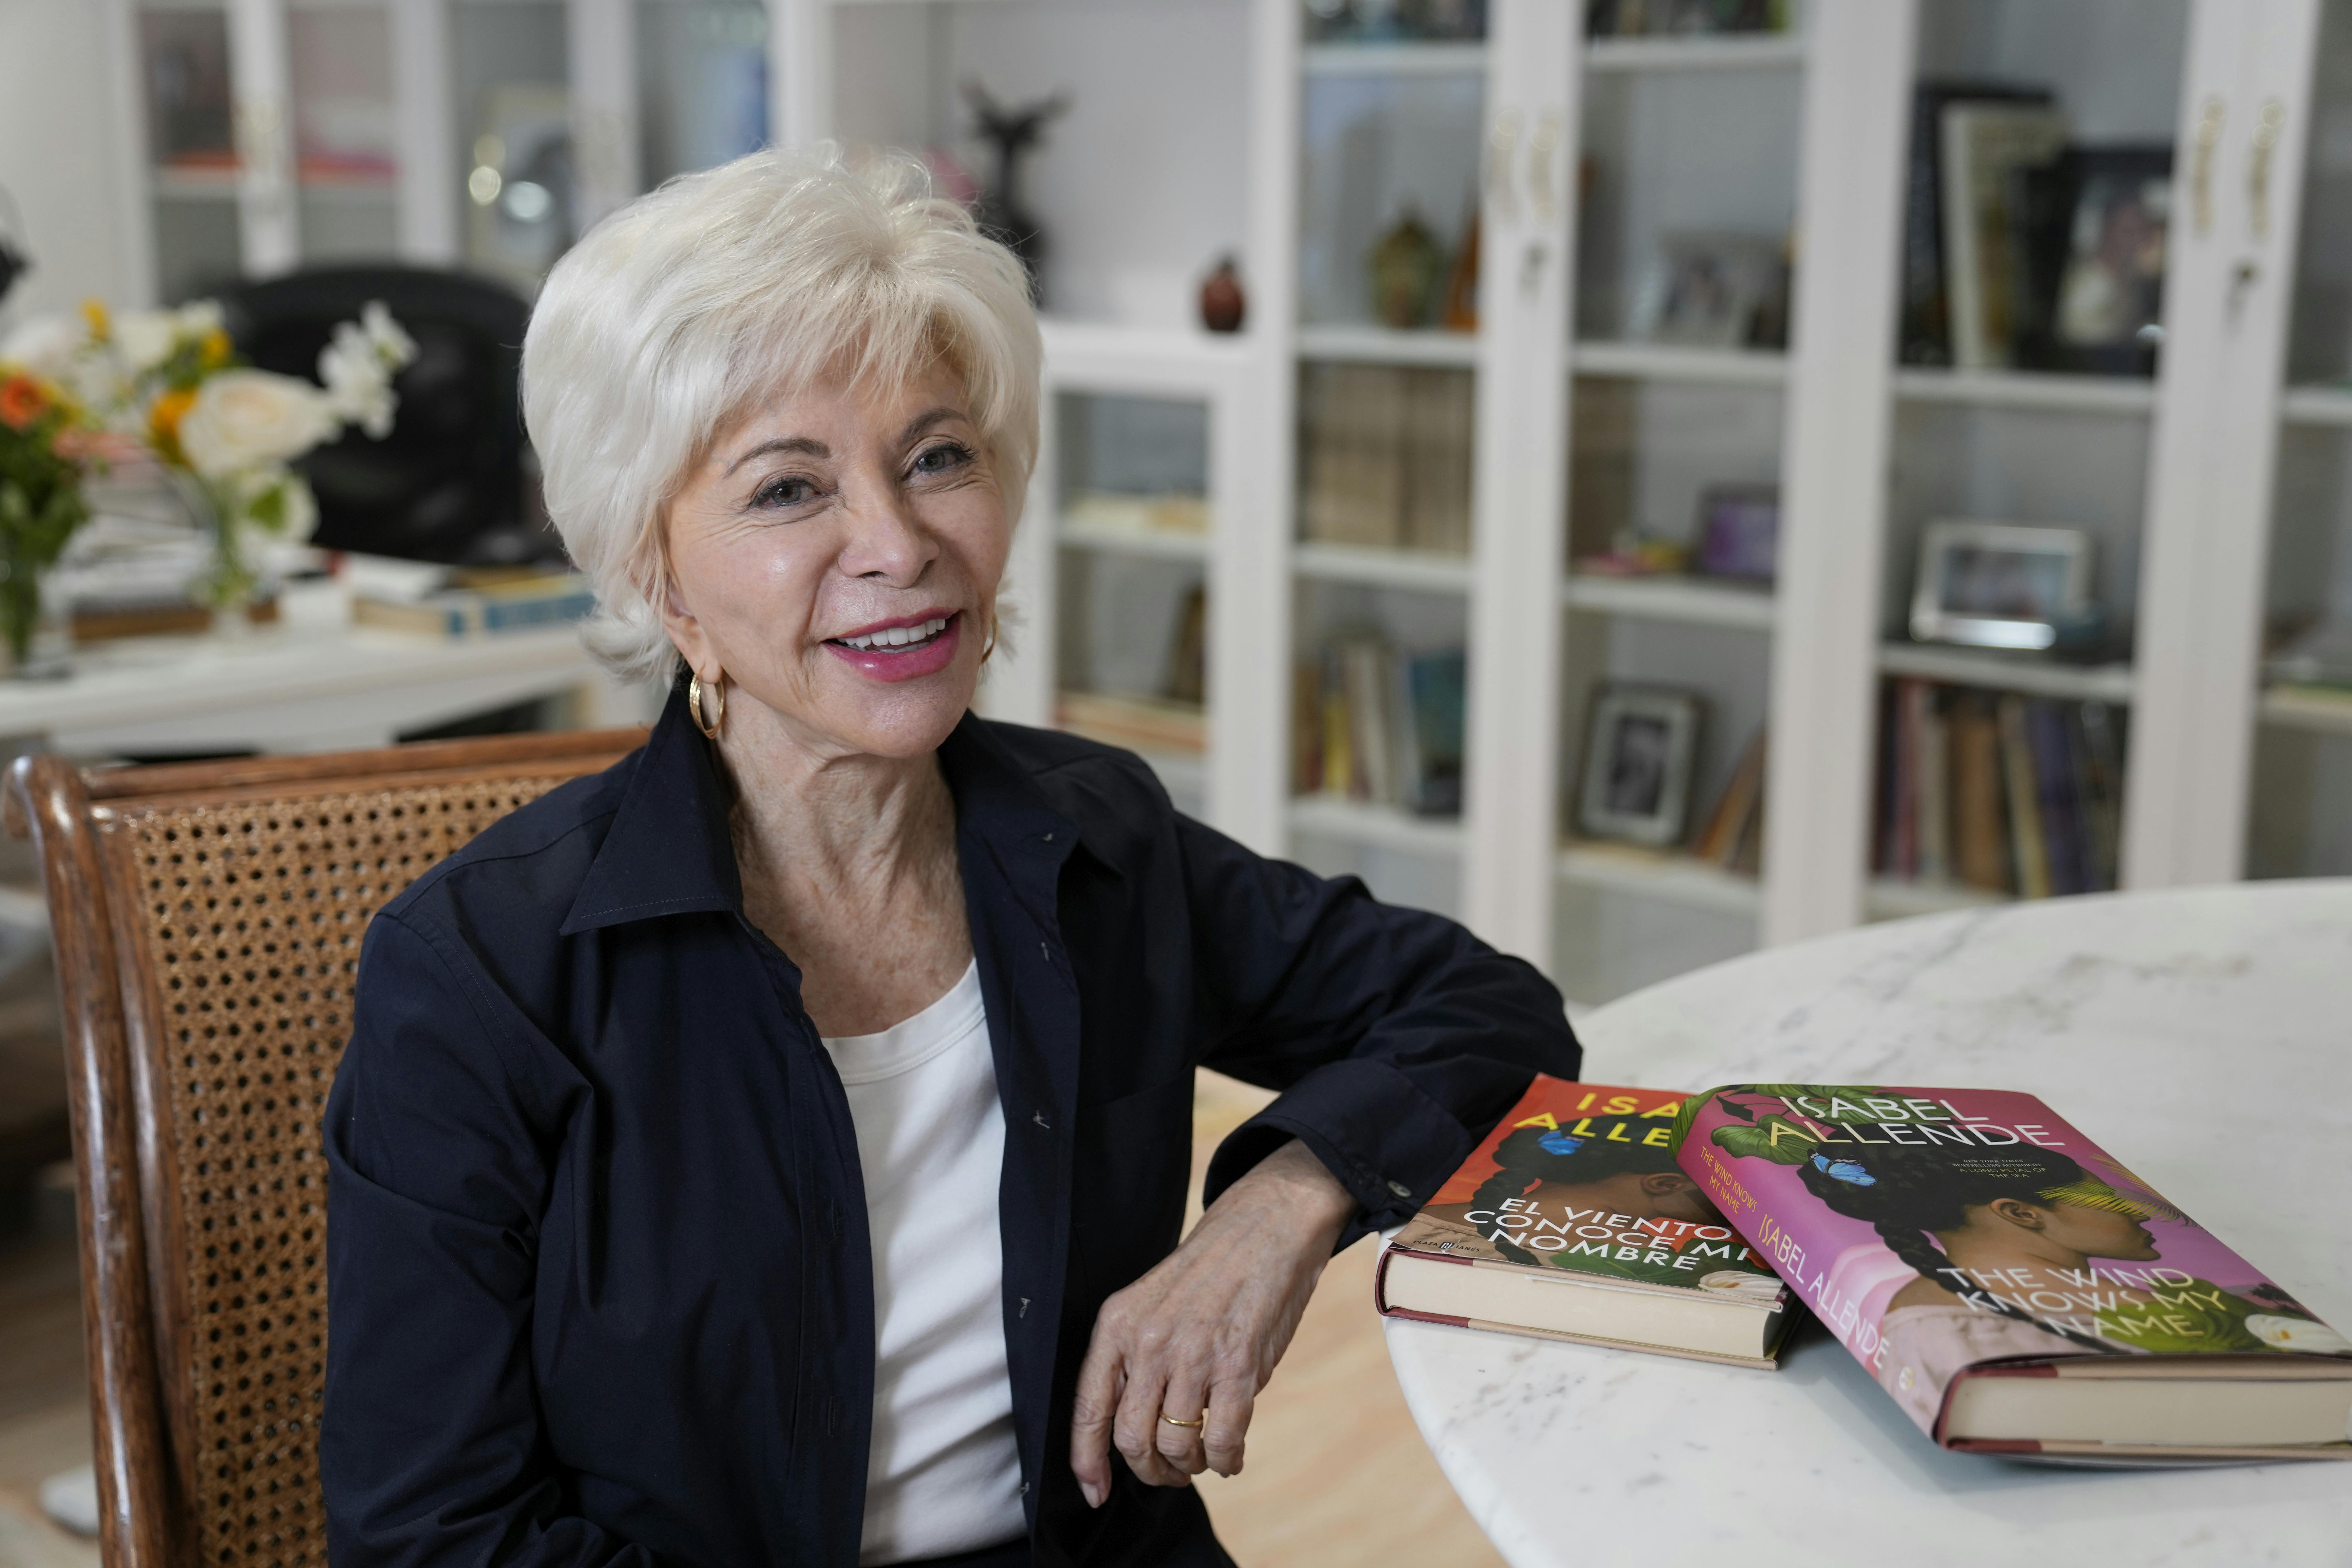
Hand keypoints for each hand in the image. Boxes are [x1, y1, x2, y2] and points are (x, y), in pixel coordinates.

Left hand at [1068, 1139, 1356, 1503]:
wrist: (1264, 1229)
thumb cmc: (1208, 1273)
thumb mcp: (1150, 1305)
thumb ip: (1134, 1361)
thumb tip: (1129, 1432)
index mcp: (1118, 1326)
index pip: (1088, 1410)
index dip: (1087, 1462)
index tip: (1096, 1494)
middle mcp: (1148, 1343)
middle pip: (1132, 1440)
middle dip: (1149, 1470)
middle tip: (1169, 1471)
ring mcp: (1193, 1355)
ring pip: (1175, 1445)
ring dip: (1189, 1467)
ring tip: (1200, 1459)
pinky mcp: (1238, 1366)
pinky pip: (1222, 1440)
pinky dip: (1225, 1461)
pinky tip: (1230, 1457)